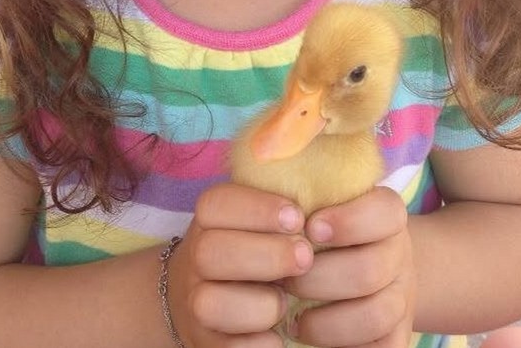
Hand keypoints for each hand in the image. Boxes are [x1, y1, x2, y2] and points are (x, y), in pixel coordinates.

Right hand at [167, 183, 313, 347]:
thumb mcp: (262, 214)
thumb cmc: (255, 242)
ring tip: (286, 300)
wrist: (209, 289)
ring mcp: (195, 300)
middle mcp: (195, 256)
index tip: (297, 216)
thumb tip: (325, 189)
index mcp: (209, 217)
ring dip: (260, 304)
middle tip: (305, 257)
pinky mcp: (205, 341)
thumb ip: (284, 200)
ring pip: (211, 303)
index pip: (217, 203)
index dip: (257, 208)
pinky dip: (257, 344)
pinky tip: (278, 335)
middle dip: (266, 255)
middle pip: (211, 252)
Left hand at [283, 187, 414, 347]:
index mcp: (385, 213)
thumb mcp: (316, 201)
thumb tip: (269, 163)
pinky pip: (382, 347)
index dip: (347, 222)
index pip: (384, 211)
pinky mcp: (398, 333)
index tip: (309, 227)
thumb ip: (300, 191)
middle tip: (283, 279)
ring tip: (292, 319)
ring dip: (325, 322)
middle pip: (369, 270)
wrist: (361, 264)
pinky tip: (309, 335)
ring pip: (375, 313)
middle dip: (317, 279)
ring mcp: (403, 295)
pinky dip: (341, 346)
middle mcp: (400, 252)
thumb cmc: (320, 227)